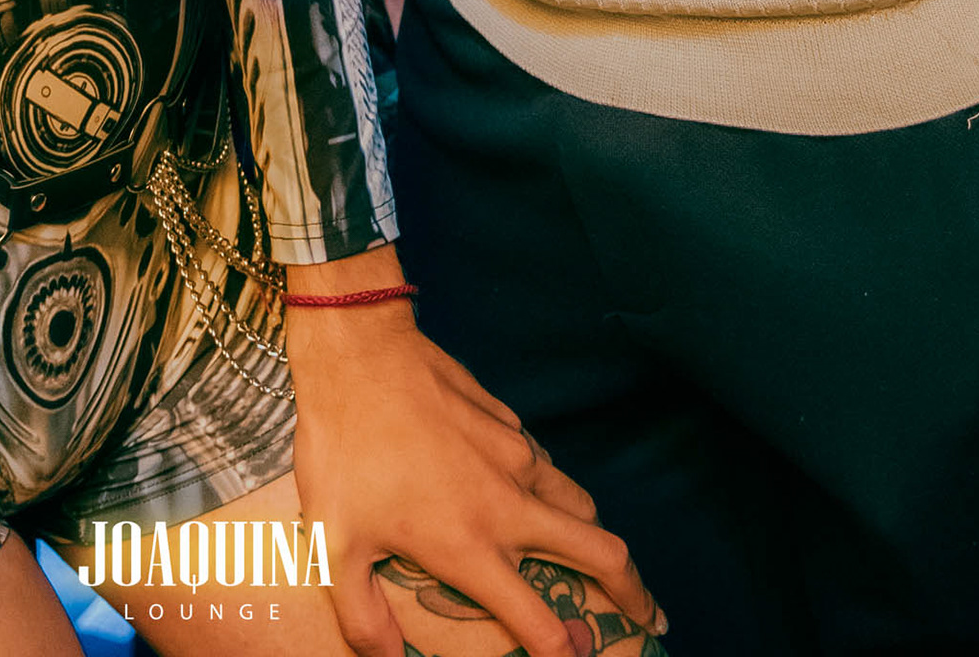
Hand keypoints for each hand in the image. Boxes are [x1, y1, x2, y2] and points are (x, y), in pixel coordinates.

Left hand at [286, 259, 663, 656]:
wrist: (359, 353)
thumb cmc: (343, 448)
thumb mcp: (333, 543)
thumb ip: (362, 614)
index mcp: (470, 545)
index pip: (540, 621)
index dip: (563, 653)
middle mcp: (506, 503)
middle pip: (601, 553)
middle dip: (633, 592)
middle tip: (645, 617)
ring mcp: (513, 456)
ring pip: (580, 503)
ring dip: (598, 537)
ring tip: (601, 561)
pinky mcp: (506, 421)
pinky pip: (545, 465)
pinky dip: (553, 491)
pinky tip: (535, 496)